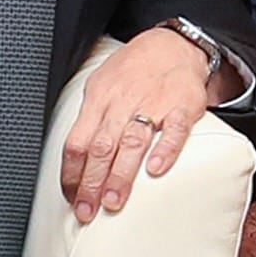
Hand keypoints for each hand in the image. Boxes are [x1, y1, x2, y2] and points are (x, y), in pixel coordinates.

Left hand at [62, 26, 221, 223]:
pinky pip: (175, 130)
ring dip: (121, 174)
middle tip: (89, 210)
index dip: (72, 174)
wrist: (173, 45)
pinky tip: (156, 169)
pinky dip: (166, 150)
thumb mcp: (102, 87)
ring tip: (114, 201)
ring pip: (132, 141)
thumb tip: (76, 161)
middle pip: (101, 147)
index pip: (78, 142)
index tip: (73, 199)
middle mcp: (122, 103)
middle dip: (92, 182)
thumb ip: (91, 121)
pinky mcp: (183, 106)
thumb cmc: (135, 71)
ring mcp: (154, 103)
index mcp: (99, 100)